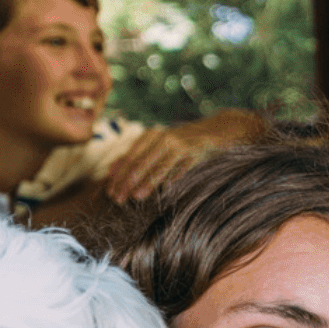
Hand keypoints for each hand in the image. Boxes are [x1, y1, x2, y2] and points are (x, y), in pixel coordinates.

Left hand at [104, 110, 267, 203]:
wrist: (218, 129)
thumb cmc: (185, 142)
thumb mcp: (160, 145)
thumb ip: (138, 155)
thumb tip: (112, 170)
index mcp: (151, 135)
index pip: (129, 157)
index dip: (118, 175)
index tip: (109, 191)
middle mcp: (163, 137)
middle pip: (140, 162)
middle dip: (127, 181)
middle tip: (117, 198)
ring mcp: (180, 144)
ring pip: (159, 165)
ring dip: (146, 182)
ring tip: (135, 196)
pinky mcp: (196, 152)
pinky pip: (181, 168)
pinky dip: (173, 178)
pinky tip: (165, 191)